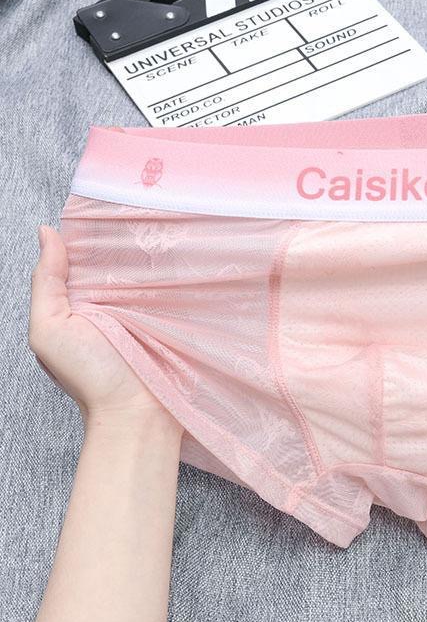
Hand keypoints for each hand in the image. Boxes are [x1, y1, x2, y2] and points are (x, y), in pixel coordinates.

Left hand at [28, 224, 182, 434]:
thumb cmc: (90, 377)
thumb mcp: (50, 329)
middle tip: (140, 209)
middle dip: (125, 238)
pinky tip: (185, 252)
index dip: (90, 234)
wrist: (138, 414)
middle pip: (116, 261)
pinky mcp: (173, 316)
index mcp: (78, 303)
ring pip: (147, 270)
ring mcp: (145, 309)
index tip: (104, 208)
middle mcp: (112, 303)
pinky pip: (173, 288)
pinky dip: (177, 273)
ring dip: (155, 253)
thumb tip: (47, 233)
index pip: (83, 258)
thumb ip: (46, 283)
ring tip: (167, 221)